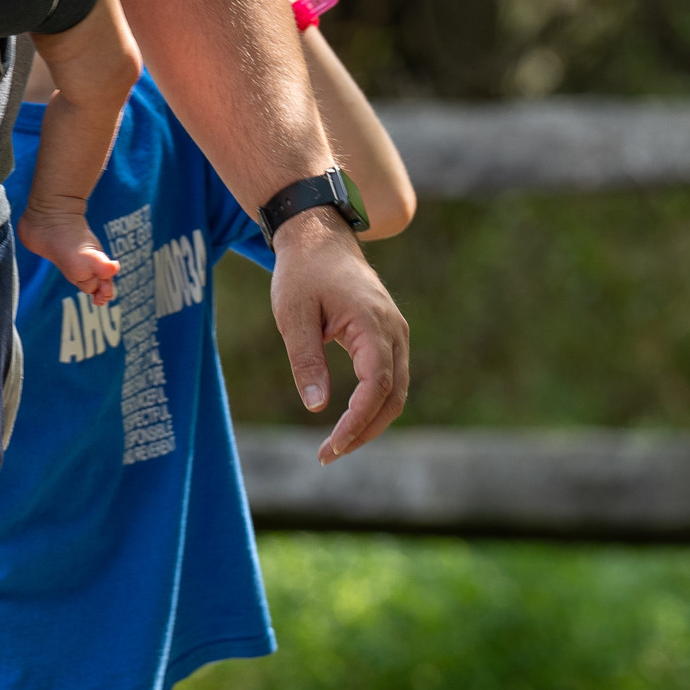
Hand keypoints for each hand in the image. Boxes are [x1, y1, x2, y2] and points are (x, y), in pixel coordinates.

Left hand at [269, 209, 408, 461]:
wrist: (318, 235)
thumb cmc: (302, 272)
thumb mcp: (293, 315)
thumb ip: (306, 360)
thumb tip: (317, 408)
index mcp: (372, 323)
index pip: (376, 385)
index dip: (358, 421)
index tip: (332, 445)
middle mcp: (393, 330)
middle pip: (393, 396)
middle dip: (364, 431)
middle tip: (327, 454)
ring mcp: (395, 332)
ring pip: (395, 391)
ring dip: (370, 422)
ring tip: (335, 445)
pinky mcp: (388, 335)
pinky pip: (390, 378)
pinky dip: (373, 404)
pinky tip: (348, 420)